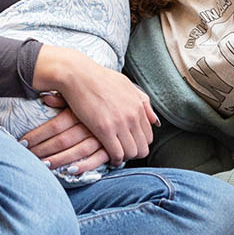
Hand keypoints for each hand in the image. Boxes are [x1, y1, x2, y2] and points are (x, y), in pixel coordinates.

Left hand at [21, 95, 109, 173]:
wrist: (125, 98)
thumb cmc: (98, 94)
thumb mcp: (80, 93)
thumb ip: (63, 98)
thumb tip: (45, 98)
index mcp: (80, 110)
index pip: (54, 126)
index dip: (37, 136)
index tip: (23, 143)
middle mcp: (90, 122)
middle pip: (62, 140)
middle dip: (43, 150)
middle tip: (28, 157)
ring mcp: (102, 135)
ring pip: (77, 151)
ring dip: (59, 160)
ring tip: (43, 166)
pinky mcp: (112, 144)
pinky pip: (98, 158)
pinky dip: (84, 165)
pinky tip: (71, 170)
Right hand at [31, 45, 158, 165]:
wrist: (78, 74)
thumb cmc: (99, 78)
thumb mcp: (126, 85)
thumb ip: (143, 102)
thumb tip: (155, 120)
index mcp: (139, 105)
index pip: (149, 136)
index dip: (139, 144)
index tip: (129, 144)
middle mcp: (133, 115)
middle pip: (143, 147)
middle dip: (134, 153)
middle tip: (123, 153)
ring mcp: (120, 123)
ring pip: (131, 153)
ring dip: (124, 157)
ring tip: (115, 155)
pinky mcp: (104, 129)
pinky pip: (117, 153)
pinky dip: (114, 159)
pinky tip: (109, 158)